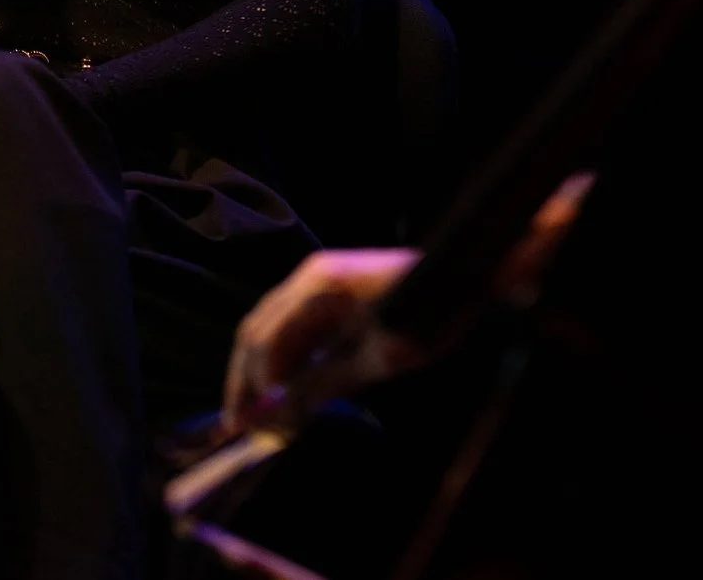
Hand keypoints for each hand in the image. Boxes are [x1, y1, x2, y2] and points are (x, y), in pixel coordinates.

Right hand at [223, 248, 425, 424]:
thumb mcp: (379, 359)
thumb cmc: (428, 316)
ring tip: (254, 414)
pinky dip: (281, 357)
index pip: (266, 342)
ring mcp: (316, 278)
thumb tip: (280, 413)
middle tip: (238, 426)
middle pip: (257, 330)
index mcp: (318, 288)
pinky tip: (281, 388)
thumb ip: (325, 383)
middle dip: (245, 380)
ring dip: (258, 370)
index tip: (252, 428)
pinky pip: (290, 322)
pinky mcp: (327, 287)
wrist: (465, 275)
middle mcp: (308, 277)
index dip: (254, 388)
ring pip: (268, 326)